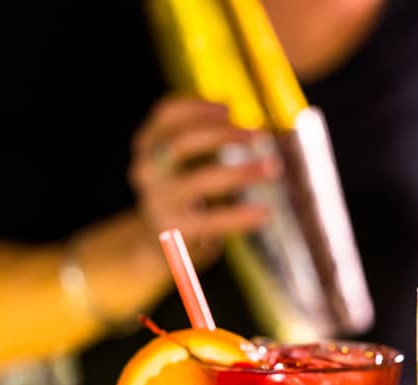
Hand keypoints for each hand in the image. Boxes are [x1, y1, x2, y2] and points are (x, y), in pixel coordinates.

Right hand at [129, 96, 281, 255]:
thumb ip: (204, 144)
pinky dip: (238, 216)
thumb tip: (250, 129)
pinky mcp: (174, 231)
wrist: (152, 243)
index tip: (228, 108)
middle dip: (221, 135)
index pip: (165, 115)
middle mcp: (146, 171)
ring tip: (271, 168)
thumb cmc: (180, 193)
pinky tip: (264, 213)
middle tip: (257, 135)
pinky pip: (211, 221)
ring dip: (239, 172)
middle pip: (181, 143)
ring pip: (199, 181)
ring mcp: (157, 201)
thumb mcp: (181, 162)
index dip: (197, 107)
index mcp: (147, 146)